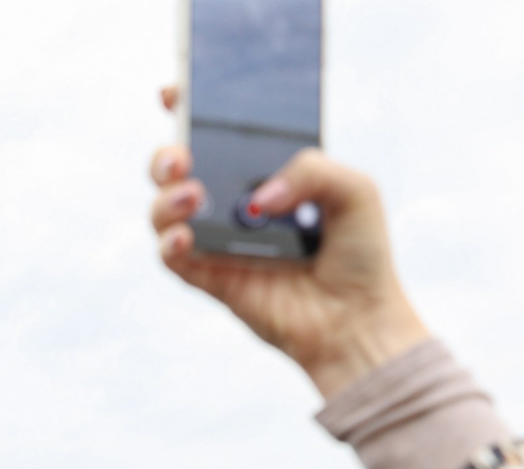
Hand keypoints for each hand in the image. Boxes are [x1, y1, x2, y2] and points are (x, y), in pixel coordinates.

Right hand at [149, 88, 427, 398]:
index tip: (173, 94)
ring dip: (165, 198)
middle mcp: (233, 204)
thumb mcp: (354, 190)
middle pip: (176, 169)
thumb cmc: (359, 254)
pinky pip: (171, 256)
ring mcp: (217, 241)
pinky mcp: (210, 279)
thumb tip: (259, 196)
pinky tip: (186, 236)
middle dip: (165, 155)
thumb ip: (310, 169)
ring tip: (193, 195)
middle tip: (181, 157)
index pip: (218, 134)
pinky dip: (169, 242)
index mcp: (263, 173)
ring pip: (163, 210)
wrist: (357, 319)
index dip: (188, 111)